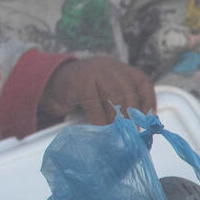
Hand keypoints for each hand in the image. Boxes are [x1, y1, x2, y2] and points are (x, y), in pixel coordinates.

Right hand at [41, 56, 155, 125]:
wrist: (50, 84)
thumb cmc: (80, 93)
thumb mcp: (103, 91)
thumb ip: (120, 101)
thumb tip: (139, 124)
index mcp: (118, 68)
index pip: (141, 81)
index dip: (148, 100)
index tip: (149, 118)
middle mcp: (108, 66)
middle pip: (128, 91)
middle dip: (132, 115)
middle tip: (131, 132)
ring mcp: (93, 72)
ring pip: (114, 97)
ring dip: (117, 119)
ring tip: (117, 133)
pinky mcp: (79, 82)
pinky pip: (94, 105)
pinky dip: (99, 121)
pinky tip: (100, 130)